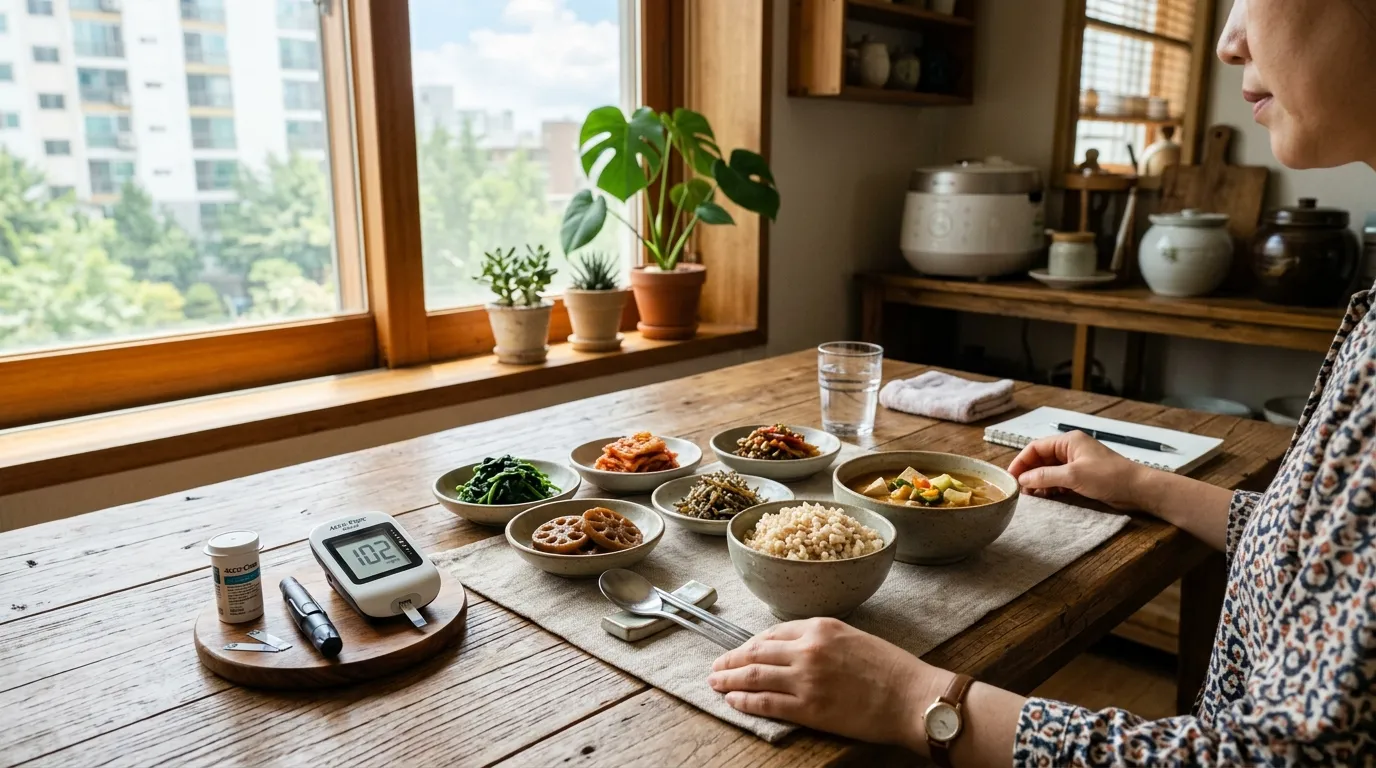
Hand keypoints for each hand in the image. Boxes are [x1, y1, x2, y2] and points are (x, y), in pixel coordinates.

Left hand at [708, 618, 946, 752]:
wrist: (912, 697)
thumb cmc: (891, 669)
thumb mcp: (854, 638)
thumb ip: (823, 639)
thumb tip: (795, 648)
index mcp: (820, 627)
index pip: (772, 633)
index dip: (749, 644)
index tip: (739, 651)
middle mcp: (808, 649)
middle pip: (756, 652)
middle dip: (730, 659)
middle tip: (715, 666)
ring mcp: (806, 678)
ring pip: (753, 675)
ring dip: (728, 679)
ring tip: (714, 682)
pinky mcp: (809, 707)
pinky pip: (766, 702)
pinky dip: (744, 701)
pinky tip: (733, 701)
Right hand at [1006, 430, 1150, 509]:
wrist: (1138, 489)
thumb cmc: (1109, 477)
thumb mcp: (1073, 476)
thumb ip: (1045, 476)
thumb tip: (1023, 479)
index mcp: (1068, 441)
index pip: (1035, 447)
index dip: (1021, 461)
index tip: (1010, 477)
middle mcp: (1071, 449)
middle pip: (1041, 459)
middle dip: (1029, 473)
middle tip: (1018, 489)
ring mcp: (1077, 464)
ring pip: (1049, 471)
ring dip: (1039, 482)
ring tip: (1030, 496)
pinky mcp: (1082, 477)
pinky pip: (1059, 480)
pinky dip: (1050, 488)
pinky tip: (1045, 497)